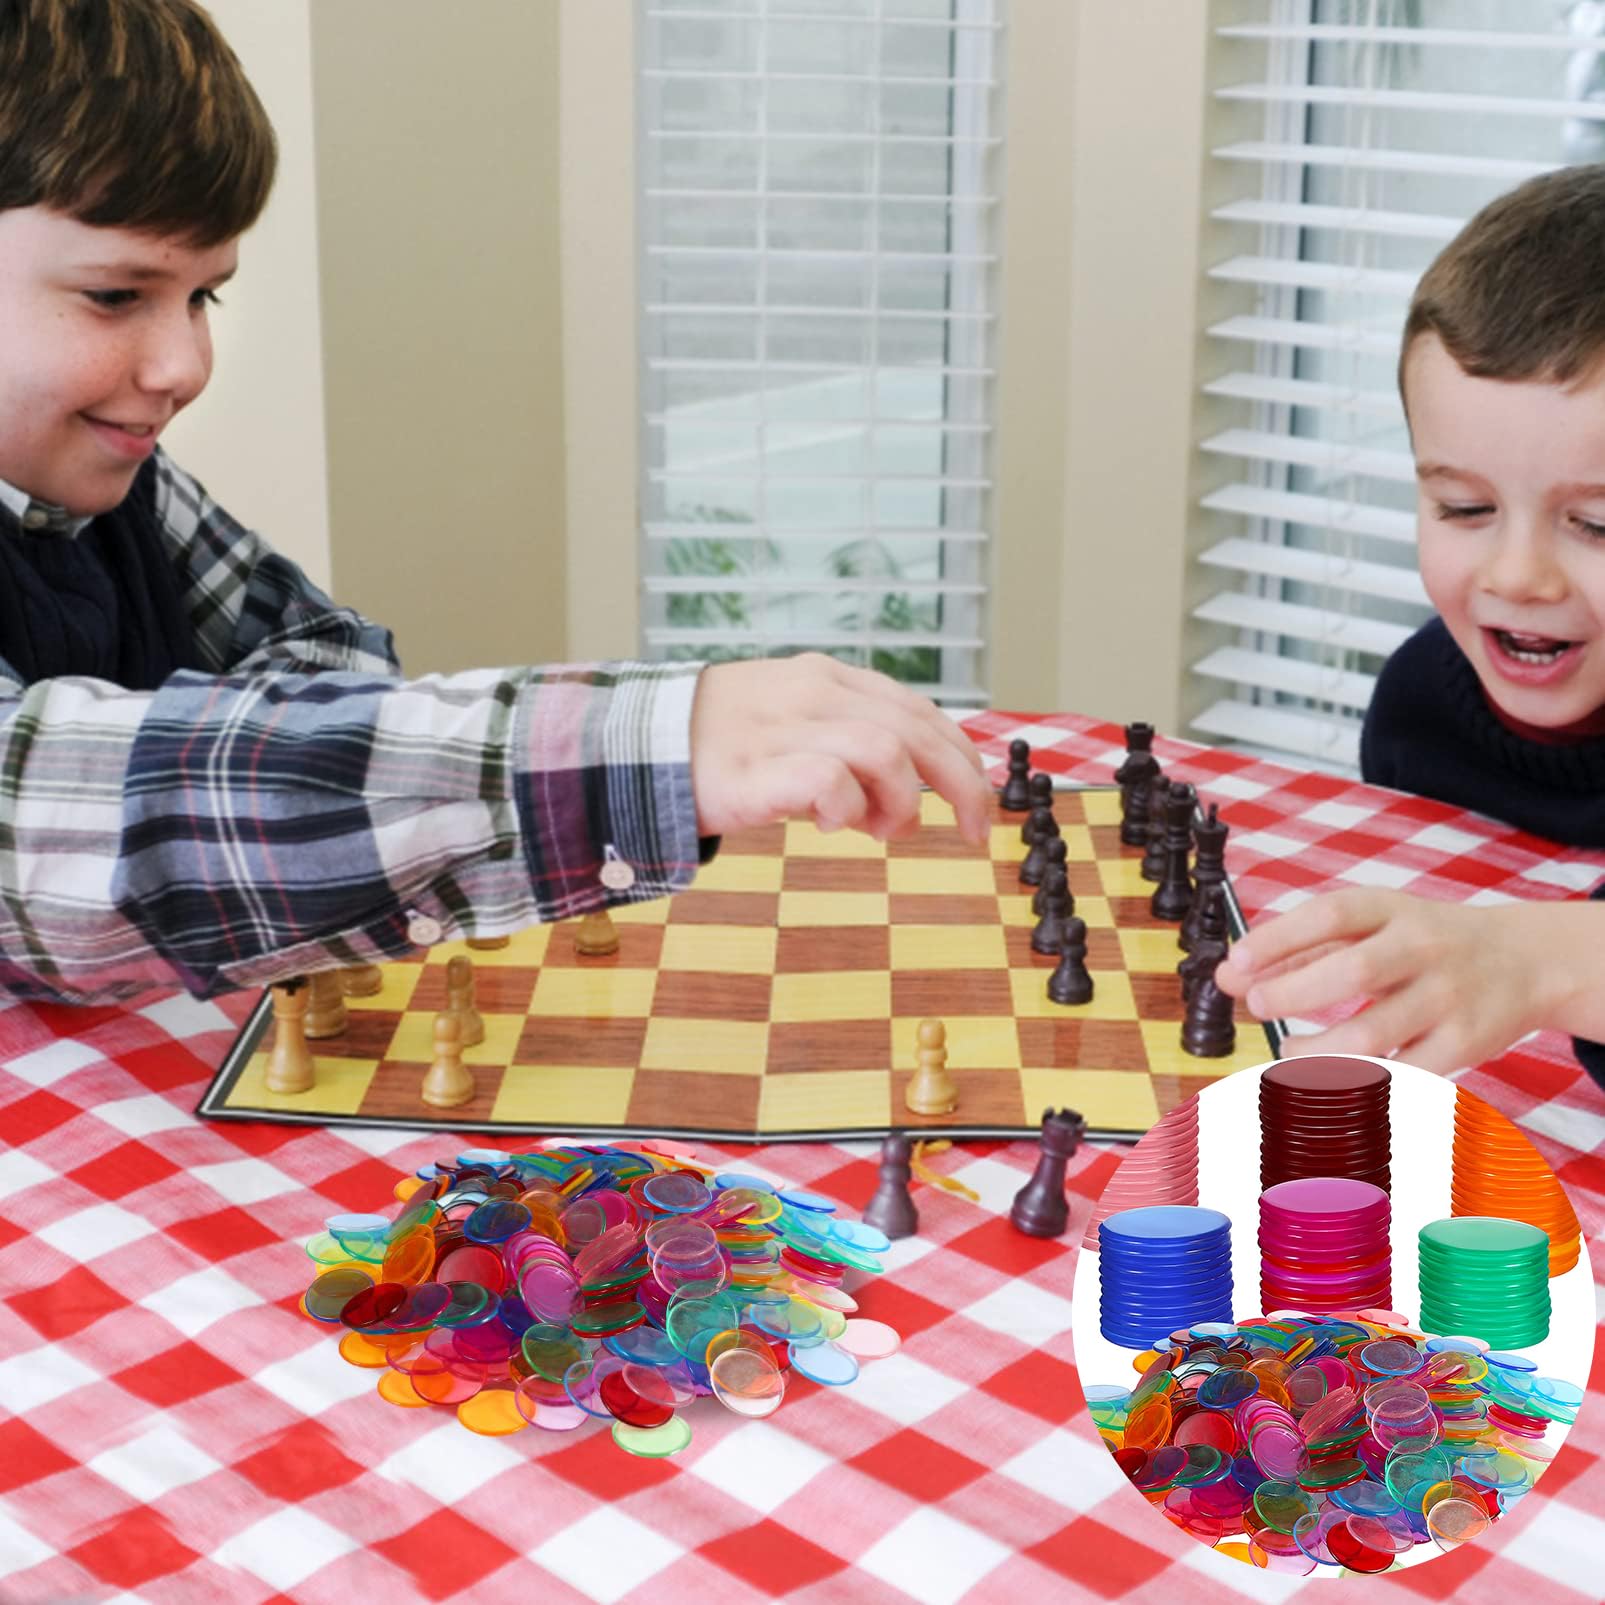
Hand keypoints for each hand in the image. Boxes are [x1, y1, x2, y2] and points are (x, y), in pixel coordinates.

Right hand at [689, 654, 990, 844]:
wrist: (637, 745)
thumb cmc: (723, 746)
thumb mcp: (794, 730)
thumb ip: (851, 757)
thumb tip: (907, 811)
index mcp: (828, 679)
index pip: (919, 710)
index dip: (962, 756)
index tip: (980, 802)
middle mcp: (813, 693)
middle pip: (916, 730)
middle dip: (960, 785)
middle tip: (975, 832)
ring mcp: (784, 728)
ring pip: (884, 750)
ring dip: (902, 800)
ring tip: (883, 831)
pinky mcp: (755, 770)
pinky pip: (829, 782)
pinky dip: (848, 809)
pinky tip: (831, 826)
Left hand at [1212, 889, 1589, 1073]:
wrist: (1525, 962)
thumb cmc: (1423, 942)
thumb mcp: (1370, 927)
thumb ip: (1298, 949)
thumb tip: (1228, 977)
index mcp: (1392, 909)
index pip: (1330, 915)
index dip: (1277, 939)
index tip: (1235, 962)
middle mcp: (1423, 948)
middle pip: (1353, 972)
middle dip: (1292, 993)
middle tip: (1257, 1005)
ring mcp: (1447, 997)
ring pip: (1374, 1033)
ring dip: (1317, 1050)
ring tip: (1289, 1050)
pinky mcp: (1463, 1044)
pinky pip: (1403, 1072)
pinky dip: (1360, 1080)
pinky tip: (1333, 1078)